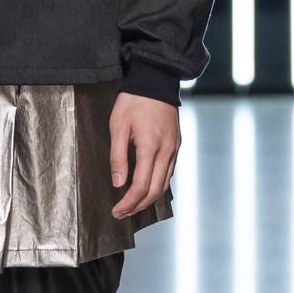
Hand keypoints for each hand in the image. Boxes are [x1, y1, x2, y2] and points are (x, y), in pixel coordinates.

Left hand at [107, 92, 179, 218]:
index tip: (117, 211)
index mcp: (151, 147)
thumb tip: (119, 183)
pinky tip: (146, 187)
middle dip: (138, 206)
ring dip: (149, 198)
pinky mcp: (176, 144)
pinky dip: (157, 184)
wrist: (155, 79)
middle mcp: (167, 151)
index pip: (141, 186)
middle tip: (122, 213)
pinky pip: (169, 171)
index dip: (128, 203)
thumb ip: (118, 157)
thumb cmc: (133, 101)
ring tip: (132, 205)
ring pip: (164, 183)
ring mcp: (174, 148)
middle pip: (155, 190)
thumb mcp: (118, 126)